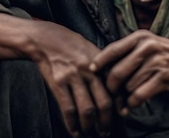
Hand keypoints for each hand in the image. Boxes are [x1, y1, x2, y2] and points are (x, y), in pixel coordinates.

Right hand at [24, 21, 113, 137]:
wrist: (46, 39)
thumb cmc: (72, 46)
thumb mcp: (92, 52)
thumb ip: (105, 69)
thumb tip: (116, 92)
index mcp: (101, 63)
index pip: (115, 88)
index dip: (119, 105)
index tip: (121, 116)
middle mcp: (89, 70)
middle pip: (103, 102)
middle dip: (106, 121)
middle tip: (105, 131)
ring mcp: (73, 76)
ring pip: (86, 108)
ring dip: (89, 125)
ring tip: (90, 133)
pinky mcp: (58, 82)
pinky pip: (67, 108)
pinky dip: (72, 123)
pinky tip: (74, 130)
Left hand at [90, 30, 168, 113]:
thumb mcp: (150, 43)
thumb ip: (130, 51)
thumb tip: (104, 66)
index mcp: (141, 37)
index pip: (112, 49)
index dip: (99, 62)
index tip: (90, 70)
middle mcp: (147, 47)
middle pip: (116, 72)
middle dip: (111, 87)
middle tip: (110, 93)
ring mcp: (155, 63)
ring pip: (127, 86)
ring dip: (124, 97)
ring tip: (124, 100)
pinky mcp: (163, 78)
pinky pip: (138, 95)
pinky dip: (133, 103)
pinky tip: (133, 104)